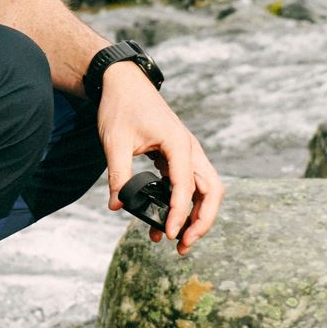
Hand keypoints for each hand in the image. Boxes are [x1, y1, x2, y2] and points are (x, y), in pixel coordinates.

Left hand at [98, 63, 222, 253]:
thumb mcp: (115, 141)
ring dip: (198, 216)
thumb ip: (118, 174)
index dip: (179, 212)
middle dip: (202, 220)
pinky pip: (190, 185)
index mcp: (177, 142)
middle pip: (211, 190)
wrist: (123, 82)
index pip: (186, 185)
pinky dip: (185, 205)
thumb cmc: (120, 106)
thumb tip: (117, 205)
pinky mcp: (178, 157)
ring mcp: (186, 153)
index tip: (168, 234)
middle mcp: (189, 148)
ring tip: (179, 241)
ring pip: (205, 189)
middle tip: (182, 244)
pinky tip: (167, 222)